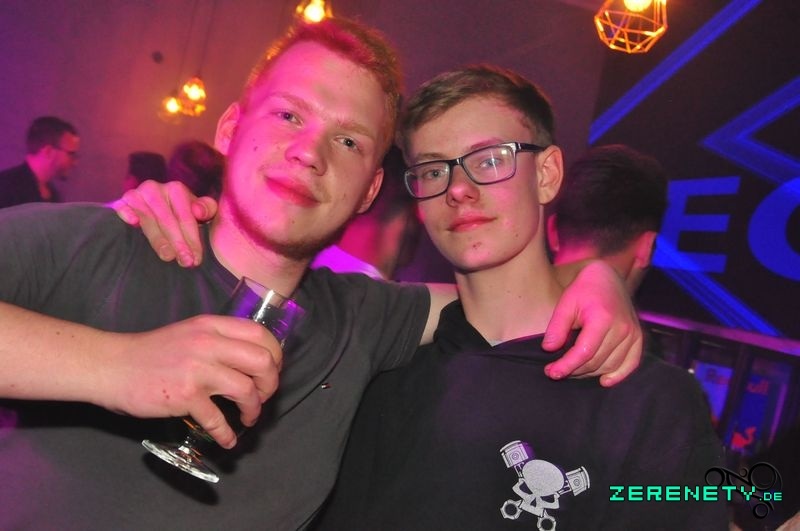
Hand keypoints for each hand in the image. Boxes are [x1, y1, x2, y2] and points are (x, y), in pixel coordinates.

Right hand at [104, 315, 281, 448]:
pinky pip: (217, 419)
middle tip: (263, 395)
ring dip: (254, 409)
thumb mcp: (190, 333)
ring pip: (246, 390)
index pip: (262, 334)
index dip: (275, 355)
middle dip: (271, 383)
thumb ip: (219, 341)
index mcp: (212, 326)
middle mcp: (209, 343)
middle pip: (263, 361)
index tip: (270, 371)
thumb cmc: (150, 353)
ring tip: (248, 417)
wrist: (110, 366)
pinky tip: (227, 440)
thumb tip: (251, 361)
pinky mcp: (185, 395)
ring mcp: (197, 369)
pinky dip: (227, 434)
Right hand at [109, 180, 216, 266]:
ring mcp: (138, 194)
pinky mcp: (124, 200)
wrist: (161, 206)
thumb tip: (199, 211)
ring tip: (168, 256)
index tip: (196, 259)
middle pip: (168, 220)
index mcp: (177, 189)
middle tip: (185, 262)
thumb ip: (207, 208)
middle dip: (178, 244)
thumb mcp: (201, 210)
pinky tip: (133, 223)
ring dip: (159, 240)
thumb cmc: (184, 211)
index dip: (192, 239)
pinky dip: (126, 212)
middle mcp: (156, 189)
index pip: (186, 218)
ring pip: (149, 220)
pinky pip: (123, 206)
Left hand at [542, 261, 642, 386]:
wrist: (608, 276)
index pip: (584, 352)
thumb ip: (557, 327)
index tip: (551, 372)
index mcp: (603, 318)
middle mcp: (622, 328)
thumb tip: (549, 349)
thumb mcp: (566, 303)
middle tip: (555, 370)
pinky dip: (618, 375)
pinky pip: (631, 363)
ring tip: (572, 370)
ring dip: (589, 373)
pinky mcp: (637, 338)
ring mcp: (632, 334)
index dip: (566, 366)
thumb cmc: (584, 289)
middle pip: (596, 362)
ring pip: (610, 365)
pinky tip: (604, 380)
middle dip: (573, 370)